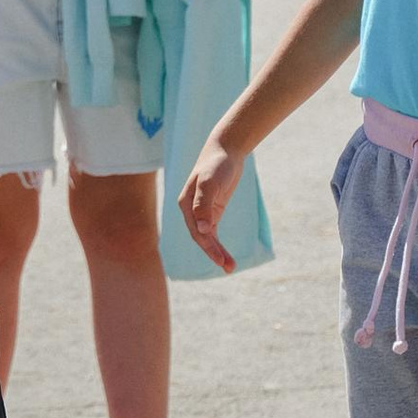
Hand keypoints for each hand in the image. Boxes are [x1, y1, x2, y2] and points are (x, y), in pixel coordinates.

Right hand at [179, 136, 247, 271]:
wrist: (226, 150)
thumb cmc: (217, 164)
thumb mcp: (210, 183)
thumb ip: (204, 205)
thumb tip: (203, 230)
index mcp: (186, 204)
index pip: (196, 231)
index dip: (208, 247)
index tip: (220, 260)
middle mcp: (191, 210)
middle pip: (202, 237)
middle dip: (214, 254)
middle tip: (229, 268)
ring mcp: (202, 211)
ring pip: (208, 237)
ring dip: (218, 252)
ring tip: (231, 267)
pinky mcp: (213, 210)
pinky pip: (213, 232)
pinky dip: (219, 244)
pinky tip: (226, 256)